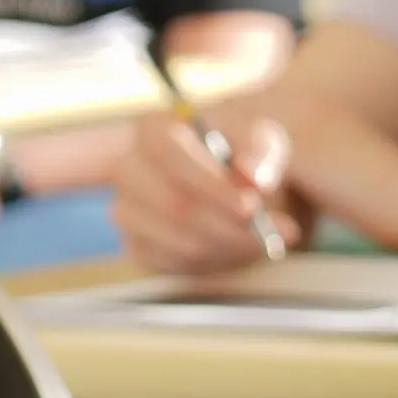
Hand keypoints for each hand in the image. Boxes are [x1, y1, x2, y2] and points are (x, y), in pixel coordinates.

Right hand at [111, 113, 304, 272]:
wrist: (228, 179)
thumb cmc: (238, 151)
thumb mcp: (258, 137)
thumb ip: (261, 150)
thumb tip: (253, 177)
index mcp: (152, 131)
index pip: (168, 156)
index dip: (210, 185)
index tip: (250, 206)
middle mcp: (129, 169)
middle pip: (173, 206)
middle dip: (227, 226)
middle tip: (269, 233)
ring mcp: (128, 211)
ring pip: (179, 243)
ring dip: (229, 247)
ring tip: (261, 239)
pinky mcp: (137, 247)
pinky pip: (178, 266)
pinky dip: (215, 263)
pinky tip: (237, 248)